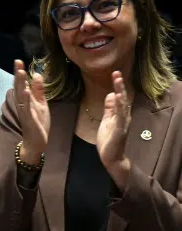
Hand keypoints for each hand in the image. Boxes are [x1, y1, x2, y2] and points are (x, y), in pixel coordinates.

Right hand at [14, 59, 49, 162]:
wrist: (37, 142)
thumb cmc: (38, 123)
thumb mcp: (41, 104)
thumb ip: (38, 90)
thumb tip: (37, 74)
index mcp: (26, 100)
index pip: (22, 83)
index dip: (20, 73)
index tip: (19, 61)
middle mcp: (22, 104)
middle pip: (19, 87)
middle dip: (18, 75)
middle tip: (17, 62)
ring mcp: (24, 111)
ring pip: (20, 95)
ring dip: (19, 84)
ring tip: (20, 72)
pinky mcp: (28, 118)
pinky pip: (25, 107)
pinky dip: (25, 99)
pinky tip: (24, 91)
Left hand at [98, 70, 132, 187]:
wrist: (112, 157)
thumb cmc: (109, 140)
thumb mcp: (107, 121)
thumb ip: (110, 108)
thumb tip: (112, 94)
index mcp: (119, 114)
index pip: (119, 97)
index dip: (117, 85)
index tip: (115, 74)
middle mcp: (123, 116)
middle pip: (123, 98)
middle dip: (120, 85)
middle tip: (116, 73)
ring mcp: (122, 123)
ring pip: (123, 105)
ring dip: (120, 93)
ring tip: (118, 81)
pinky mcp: (120, 130)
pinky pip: (120, 117)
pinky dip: (120, 107)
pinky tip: (119, 99)